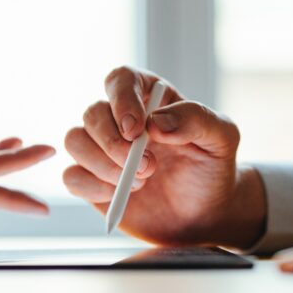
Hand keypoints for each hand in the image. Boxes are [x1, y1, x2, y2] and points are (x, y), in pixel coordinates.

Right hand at [62, 66, 265, 246]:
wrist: (204, 212)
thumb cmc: (211, 168)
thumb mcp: (221, 138)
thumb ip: (196, 119)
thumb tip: (156, 122)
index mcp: (149, 97)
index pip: (121, 80)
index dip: (122, 100)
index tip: (136, 130)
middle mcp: (119, 118)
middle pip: (92, 113)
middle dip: (115, 144)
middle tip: (148, 168)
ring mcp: (101, 148)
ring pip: (74, 141)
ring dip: (102, 165)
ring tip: (140, 183)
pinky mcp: (91, 179)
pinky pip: (71, 176)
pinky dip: (93, 187)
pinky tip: (120, 195)